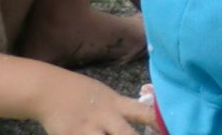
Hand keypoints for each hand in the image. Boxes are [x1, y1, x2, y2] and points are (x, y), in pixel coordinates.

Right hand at [31, 66, 156, 133]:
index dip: (159, 124)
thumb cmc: (83, 94)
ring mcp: (86, 129)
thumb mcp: (108, 96)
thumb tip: (149, 117)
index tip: (171, 130)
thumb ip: (124, 109)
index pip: (145, 113)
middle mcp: (105, 117)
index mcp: (117, 104)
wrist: (50, 91)